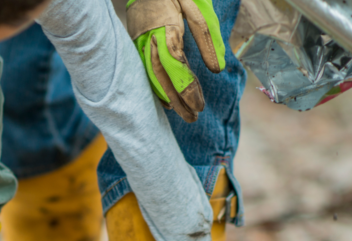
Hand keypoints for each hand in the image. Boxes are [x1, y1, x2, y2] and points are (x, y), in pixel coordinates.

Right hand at [126, 0, 225, 121]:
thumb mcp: (197, 7)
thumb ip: (207, 37)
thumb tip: (216, 69)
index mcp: (167, 29)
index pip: (177, 67)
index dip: (188, 89)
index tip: (199, 106)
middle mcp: (150, 39)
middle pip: (162, 78)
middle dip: (178, 100)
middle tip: (192, 118)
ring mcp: (139, 42)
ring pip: (151, 77)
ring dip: (166, 98)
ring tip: (182, 113)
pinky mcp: (134, 44)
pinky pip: (144, 71)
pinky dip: (155, 87)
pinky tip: (166, 99)